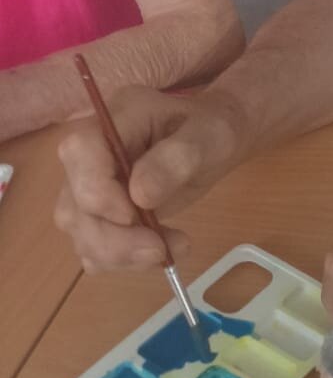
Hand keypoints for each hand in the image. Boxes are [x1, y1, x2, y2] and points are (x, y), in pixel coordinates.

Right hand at [55, 87, 243, 272]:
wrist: (214, 141)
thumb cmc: (213, 130)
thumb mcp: (211, 136)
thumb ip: (179, 157)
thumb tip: (141, 194)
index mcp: (117, 118)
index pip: (79, 151)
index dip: (96, 190)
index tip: (134, 214)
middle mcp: (92, 152)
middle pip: (73, 203)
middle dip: (113, 238)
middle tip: (159, 250)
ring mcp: (90, 184)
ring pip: (79, 232)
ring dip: (121, 254)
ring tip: (171, 249)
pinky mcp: (99, 214)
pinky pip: (94, 247)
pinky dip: (124, 260)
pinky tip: (161, 250)